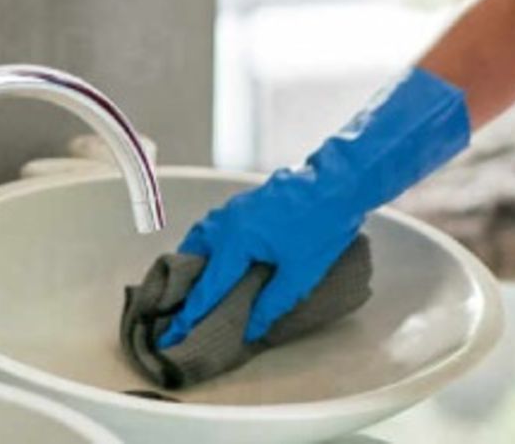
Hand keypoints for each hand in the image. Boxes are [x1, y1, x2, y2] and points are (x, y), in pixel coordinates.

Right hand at [156, 67, 469, 347]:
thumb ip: (271, 303)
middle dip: (185, 283)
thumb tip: (250, 327)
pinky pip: (216, 226)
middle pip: (194, 255)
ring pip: (203, 236)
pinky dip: (210, 244)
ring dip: (197, 260)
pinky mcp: (247, 202)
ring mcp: (236, 208)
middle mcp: (228, 221)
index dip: (192, 312)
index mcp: (236, 239)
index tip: (175, 332)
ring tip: (198, 284)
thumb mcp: (300, 274)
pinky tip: (223, 256)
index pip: (207, 285)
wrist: (339, 182)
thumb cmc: (322, 225)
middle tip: (182, 308)